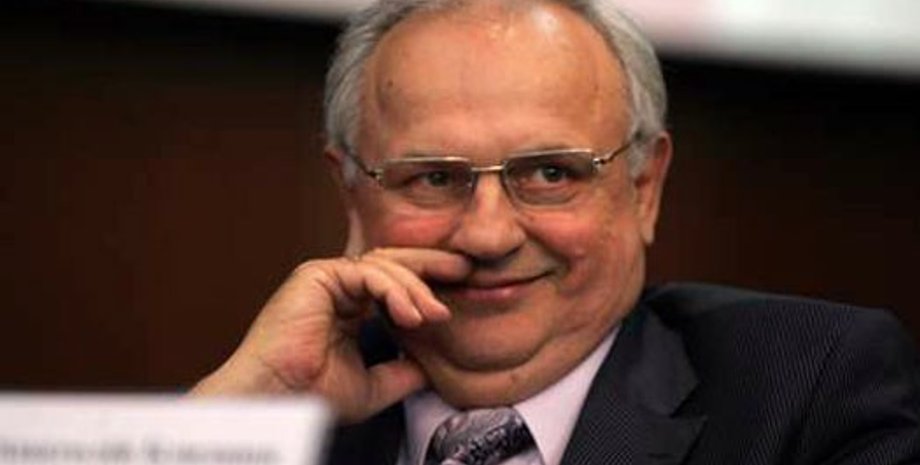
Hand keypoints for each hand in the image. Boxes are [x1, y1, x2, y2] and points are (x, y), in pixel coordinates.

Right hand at [190, 248, 469, 422]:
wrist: (278, 398)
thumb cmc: (312, 393)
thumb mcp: (374, 385)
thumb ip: (402, 372)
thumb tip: (432, 369)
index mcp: (348, 306)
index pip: (394, 283)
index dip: (427, 282)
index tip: (462, 286)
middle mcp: (337, 286)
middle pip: (393, 263)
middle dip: (432, 266)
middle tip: (466, 270)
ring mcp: (326, 277)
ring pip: (384, 267)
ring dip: (416, 289)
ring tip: (435, 315)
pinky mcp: (317, 274)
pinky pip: (367, 273)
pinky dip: (394, 290)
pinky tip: (411, 314)